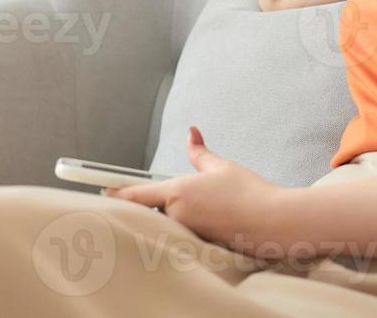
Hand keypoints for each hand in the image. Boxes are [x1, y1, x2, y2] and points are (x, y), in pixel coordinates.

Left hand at [102, 126, 291, 258]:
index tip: (103, 191)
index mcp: (178, 192)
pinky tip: (212, 219)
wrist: (273, 222)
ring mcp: (187, 232)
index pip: (136, 194)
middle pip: (152, 209)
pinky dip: (188, 225)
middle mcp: (177, 215)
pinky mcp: (198, 244)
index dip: (116, 193)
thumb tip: (191, 132)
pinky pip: (183, 232)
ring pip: (169, 221)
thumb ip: (200, 152)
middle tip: (180, 195)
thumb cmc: (249, 192)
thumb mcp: (222, 167)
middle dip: (157, 202)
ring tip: (205, 206)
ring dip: (175, 214)